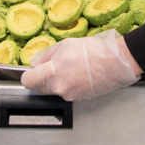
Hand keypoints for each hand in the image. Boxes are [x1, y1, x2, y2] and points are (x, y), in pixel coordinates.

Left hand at [20, 30, 142, 100]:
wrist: (115, 63)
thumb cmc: (93, 51)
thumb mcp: (66, 45)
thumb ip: (46, 55)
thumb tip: (36, 63)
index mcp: (52, 73)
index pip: (28, 81)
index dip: (28, 75)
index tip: (31, 72)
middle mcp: (59, 88)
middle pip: (40, 88)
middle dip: (43, 78)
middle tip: (54, 66)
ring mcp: (69, 95)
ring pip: (54, 90)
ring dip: (57, 82)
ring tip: (70, 69)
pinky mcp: (78, 98)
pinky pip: (67, 92)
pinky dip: (69, 85)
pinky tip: (78, 75)